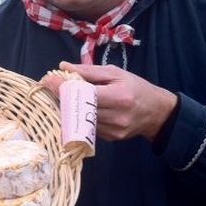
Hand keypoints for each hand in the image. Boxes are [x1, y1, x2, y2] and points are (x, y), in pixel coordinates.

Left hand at [56, 62, 176, 141]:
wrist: (157, 113)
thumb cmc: (136, 87)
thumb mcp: (115, 73)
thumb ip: (89, 70)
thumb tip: (64, 66)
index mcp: (118, 97)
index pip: (84, 93)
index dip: (63, 86)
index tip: (48, 79)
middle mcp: (116, 116)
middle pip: (79, 107)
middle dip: (63, 96)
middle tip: (53, 86)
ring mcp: (112, 130)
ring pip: (81, 119)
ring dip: (70, 107)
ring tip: (67, 96)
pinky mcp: (109, 139)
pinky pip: (87, 126)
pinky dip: (81, 117)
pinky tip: (82, 109)